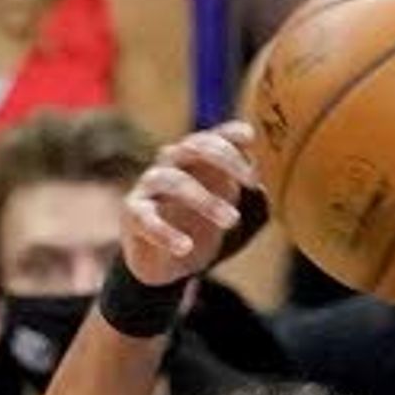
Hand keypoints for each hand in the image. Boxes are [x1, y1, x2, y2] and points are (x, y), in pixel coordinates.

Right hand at [118, 124, 258, 292]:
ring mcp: (149, 187)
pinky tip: (185, 247)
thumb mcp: (224, 203)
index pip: (210, 137)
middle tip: (250, 184)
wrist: (163, 260)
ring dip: (205, 200)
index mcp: (193, 158)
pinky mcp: (133, 214)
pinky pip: (146, 219)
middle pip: (193, 147)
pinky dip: (166, 233)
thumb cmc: (198, 223)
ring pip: (174, 182)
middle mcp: (169, 165)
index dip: (229, 134)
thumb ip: (241, 186)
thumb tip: (260, 178)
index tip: (250, 138)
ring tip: (232, 220)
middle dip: (224, 160)